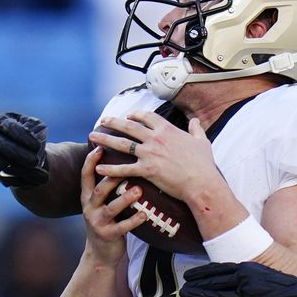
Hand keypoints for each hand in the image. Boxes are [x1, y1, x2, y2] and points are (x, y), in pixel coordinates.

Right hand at [0, 112, 48, 187]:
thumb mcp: (38, 128)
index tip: (38, 146)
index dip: (23, 137)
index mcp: (2, 120)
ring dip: (16, 169)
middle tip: (35, 162)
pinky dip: (11, 179)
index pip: (9, 127)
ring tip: (32, 173)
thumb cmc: (33, 136)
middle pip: (0, 145)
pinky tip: (27, 181)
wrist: (27, 151)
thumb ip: (35, 130)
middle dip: (18, 154)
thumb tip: (29, 136)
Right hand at [81, 147, 146, 264]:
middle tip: (128, 167)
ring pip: (111, 207)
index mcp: (88, 198)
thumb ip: (108, 187)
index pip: (86, 176)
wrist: (100, 254)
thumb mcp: (102, 204)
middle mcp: (90, 208)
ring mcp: (97, 223)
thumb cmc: (107, 222)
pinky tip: (144, 214)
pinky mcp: (108, 235)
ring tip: (138, 191)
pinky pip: (122, 227)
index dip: (91, 162)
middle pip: (99, 190)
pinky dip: (134, 220)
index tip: (100, 147)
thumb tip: (123, 163)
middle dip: (111, 178)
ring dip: (125, 198)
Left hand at [89, 112, 220, 202]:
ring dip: (105, 140)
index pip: (147, 117)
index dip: (136, 115)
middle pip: (129, 127)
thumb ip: (196, 129)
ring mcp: (149, 154)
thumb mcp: (202, 142)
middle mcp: (155, 139)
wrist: (201, 182)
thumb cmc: (203, 164)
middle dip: (113, 122)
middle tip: (102, 121)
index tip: (128, 115)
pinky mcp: (147, 170)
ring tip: (93, 137)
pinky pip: (124, 168)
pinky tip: (99, 167)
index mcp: (167, 130)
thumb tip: (195, 120)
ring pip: (122, 144)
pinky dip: (110, 168)